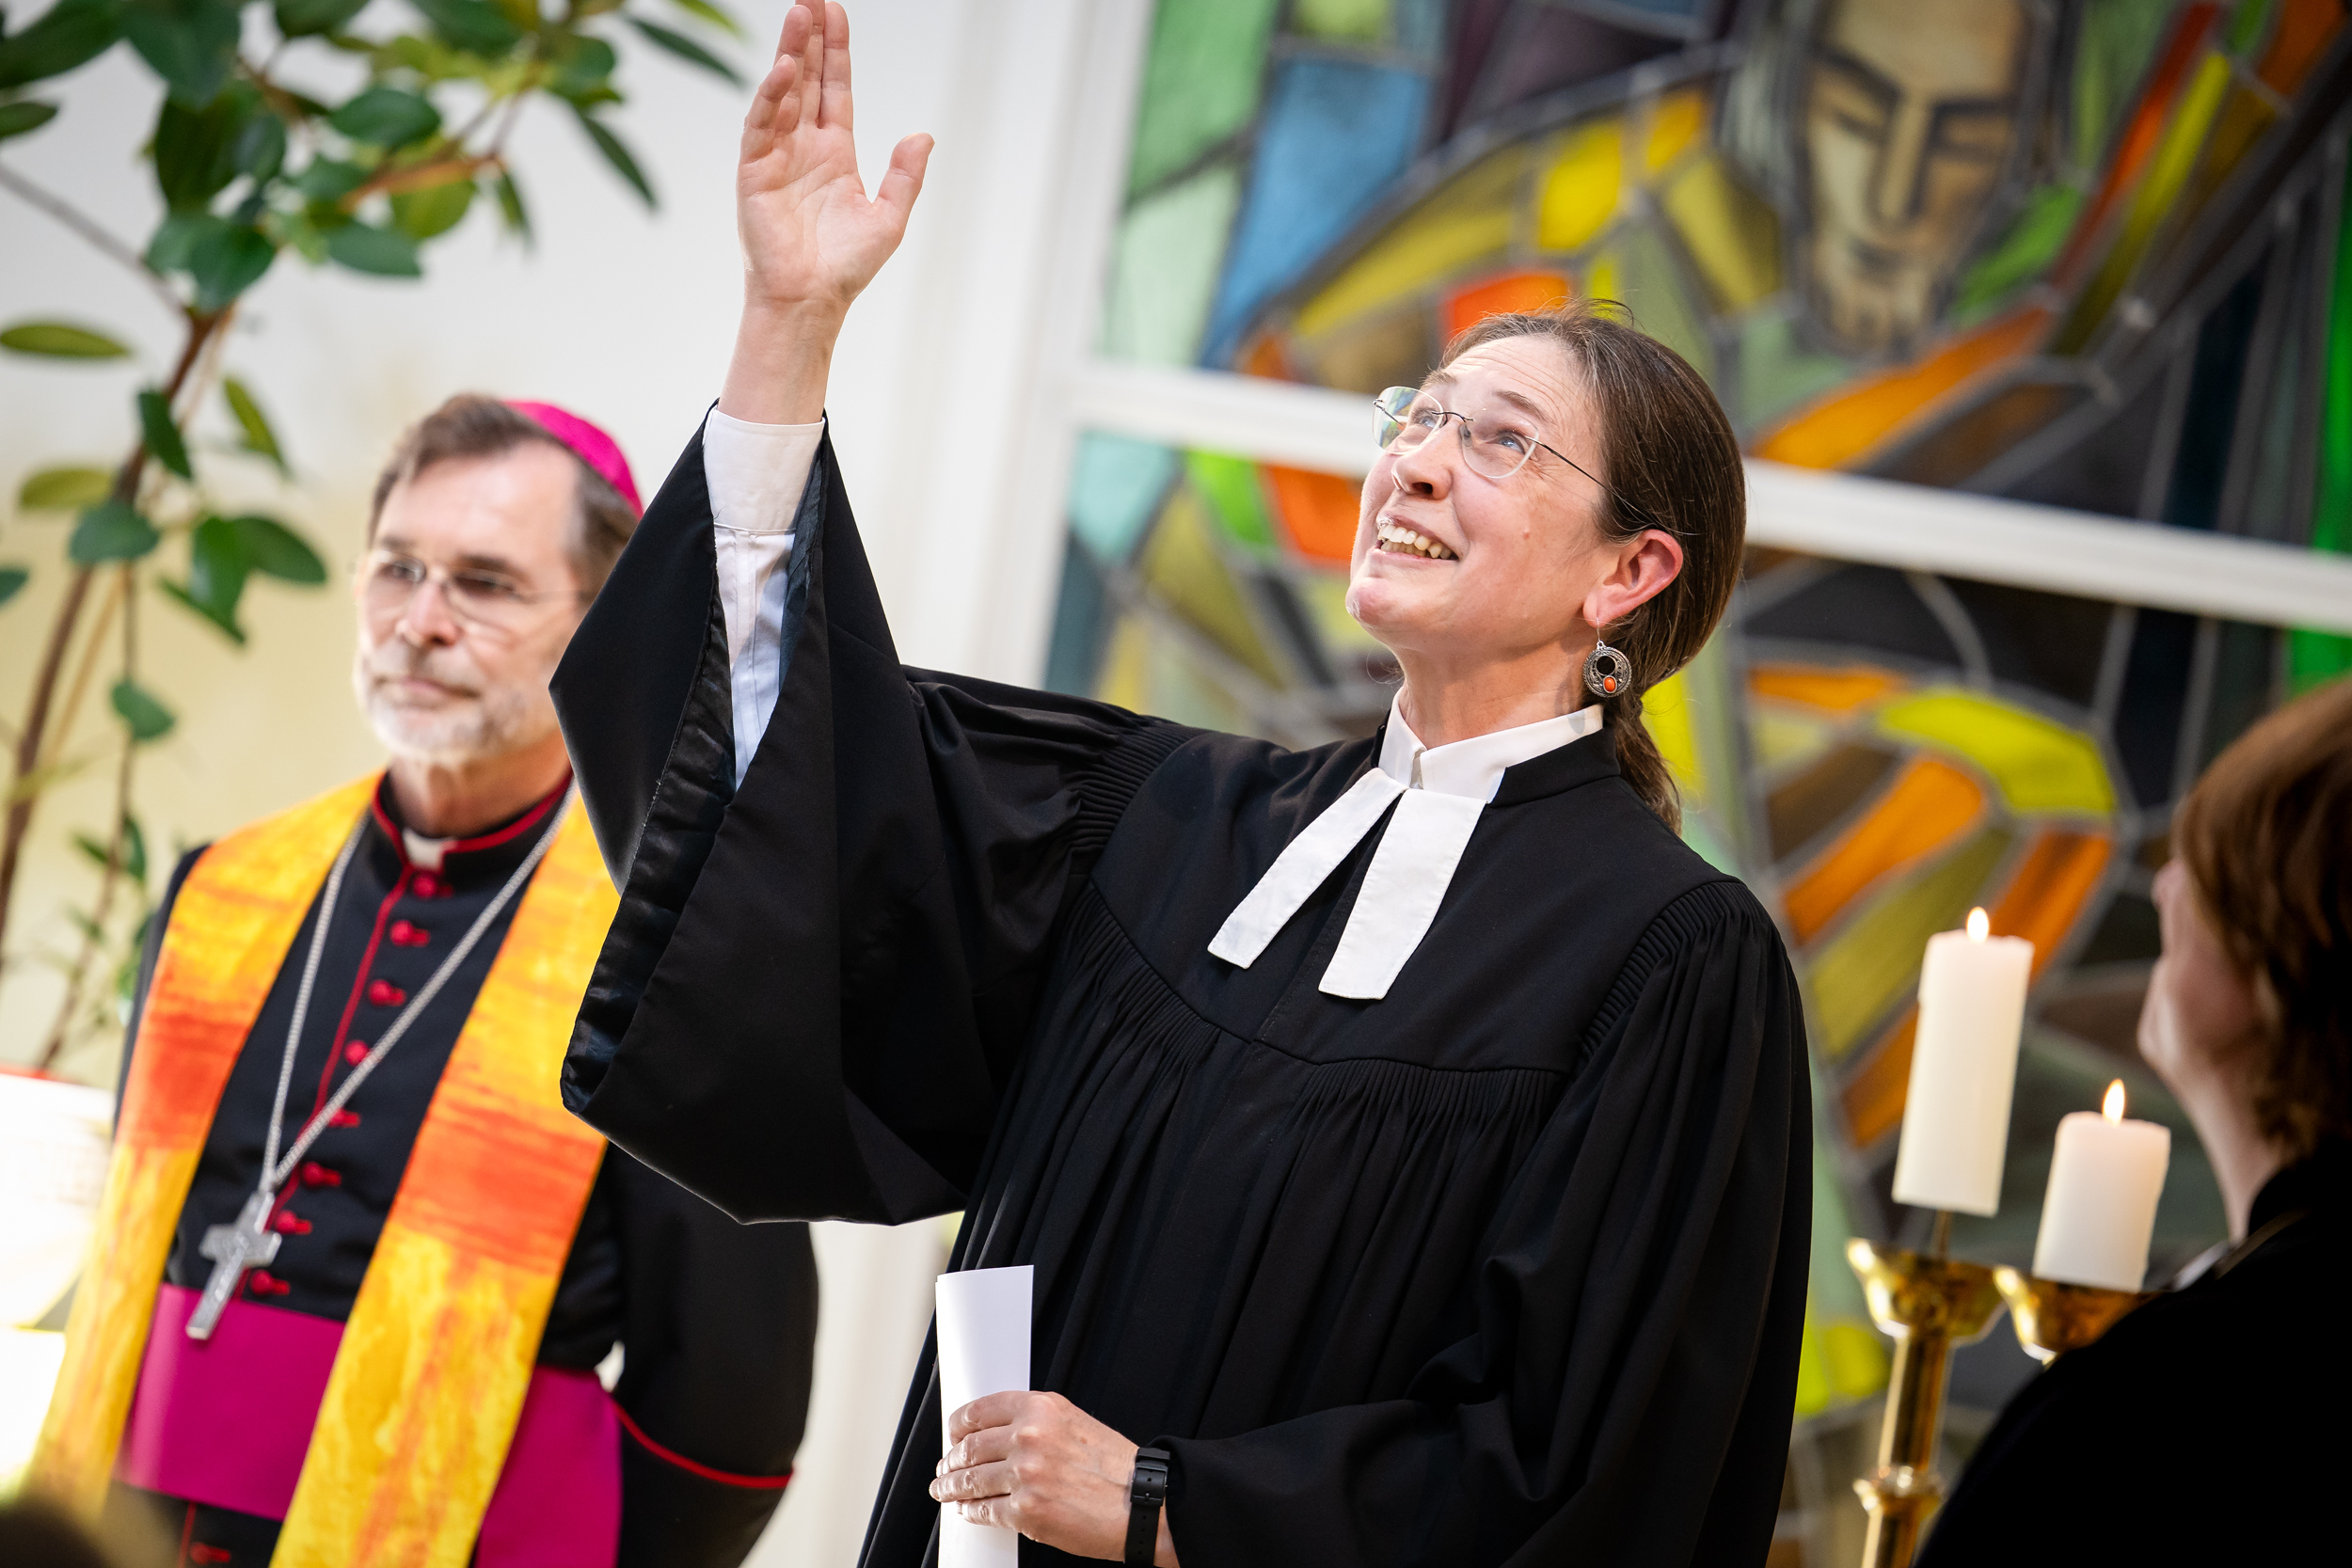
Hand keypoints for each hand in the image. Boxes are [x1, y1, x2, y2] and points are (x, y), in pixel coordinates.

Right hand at [720, 2, 931, 423]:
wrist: (812, 301)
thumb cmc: (845, 267)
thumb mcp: (889, 217)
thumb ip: (906, 176)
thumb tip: (924, 136)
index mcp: (835, 154)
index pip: (835, 90)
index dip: (836, 53)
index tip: (835, 13)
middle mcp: (803, 148)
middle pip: (809, 80)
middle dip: (811, 39)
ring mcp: (776, 157)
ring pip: (784, 93)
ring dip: (792, 55)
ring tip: (800, 15)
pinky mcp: (754, 173)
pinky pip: (761, 126)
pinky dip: (771, 98)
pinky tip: (784, 71)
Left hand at [930, 1391, 1179, 1565]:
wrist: (1142, 1503)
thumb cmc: (1116, 1467)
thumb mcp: (1076, 1424)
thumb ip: (1039, 1423)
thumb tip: (1002, 1433)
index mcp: (1042, 1408)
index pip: (981, 1410)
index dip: (959, 1424)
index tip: (954, 1432)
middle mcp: (1029, 1437)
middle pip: (970, 1447)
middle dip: (951, 1460)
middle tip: (945, 1467)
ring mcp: (1025, 1475)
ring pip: (970, 1480)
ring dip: (952, 1488)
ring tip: (945, 1490)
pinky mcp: (1026, 1511)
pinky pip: (984, 1510)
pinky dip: (972, 1511)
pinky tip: (969, 1510)